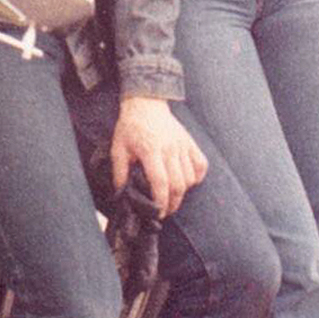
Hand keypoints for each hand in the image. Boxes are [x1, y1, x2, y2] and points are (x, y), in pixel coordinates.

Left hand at [108, 96, 207, 218]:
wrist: (145, 103)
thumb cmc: (130, 127)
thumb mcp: (117, 148)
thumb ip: (119, 172)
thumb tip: (121, 194)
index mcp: (150, 150)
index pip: (160, 182)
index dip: (160, 202)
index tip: (157, 214)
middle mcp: (170, 148)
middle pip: (178, 184)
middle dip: (173, 203)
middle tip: (165, 211)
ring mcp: (182, 145)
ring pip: (190, 178)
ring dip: (183, 192)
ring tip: (172, 197)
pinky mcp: (190, 142)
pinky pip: (201, 165)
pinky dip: (196, 177)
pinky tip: (186, 181)